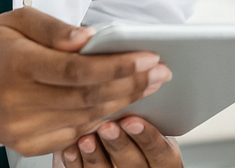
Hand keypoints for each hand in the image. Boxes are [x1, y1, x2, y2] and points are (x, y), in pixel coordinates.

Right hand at [0, 9, 170, 155]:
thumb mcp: (18, 19)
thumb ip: (55, 28)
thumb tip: (90, 38)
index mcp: (16, 65)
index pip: (76, 69)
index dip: (116, 66)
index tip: (148, 57)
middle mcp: (18, 101)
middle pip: (87, 97)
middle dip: (131, 84)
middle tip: (161, 71)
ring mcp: (22, 128)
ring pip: (86, 118)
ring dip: (123, 102)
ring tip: (150, 85)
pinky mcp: (26, 144)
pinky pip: (74, 135)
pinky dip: (101, 120)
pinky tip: (121, 105)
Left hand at [56, 116, 180, 167]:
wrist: (121, 153)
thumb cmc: (138, 126)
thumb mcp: (153, 121)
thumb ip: (147, 108)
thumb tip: (143, 75)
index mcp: (164, 156)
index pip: (160, 150)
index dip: (147, 136)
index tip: (133, 120)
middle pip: (133, 163)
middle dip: (119, 143)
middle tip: (107, 127)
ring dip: (95, 155)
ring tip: (86, 138)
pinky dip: (77, 163)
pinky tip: (70, 149)